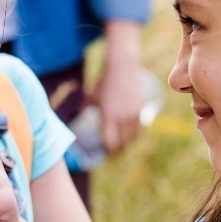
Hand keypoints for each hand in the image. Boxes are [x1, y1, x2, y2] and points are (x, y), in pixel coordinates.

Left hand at [94, 21, 143, 153]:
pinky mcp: (142, 109)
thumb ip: (84, 107)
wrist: (122, 67)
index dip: (108, 151)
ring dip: (127, 144)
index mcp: (108, 117)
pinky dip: (135, 135)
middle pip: (122, 143)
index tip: (105, 153)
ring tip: (122, 147)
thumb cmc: (104, 82)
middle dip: (117, 151)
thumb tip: (79, 113)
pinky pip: (140, 128)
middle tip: (113, 154)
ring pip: (133, 138)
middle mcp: (122, 118)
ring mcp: (134, 114)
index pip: (110, 142)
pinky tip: (131, 137)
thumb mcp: (91, 95)